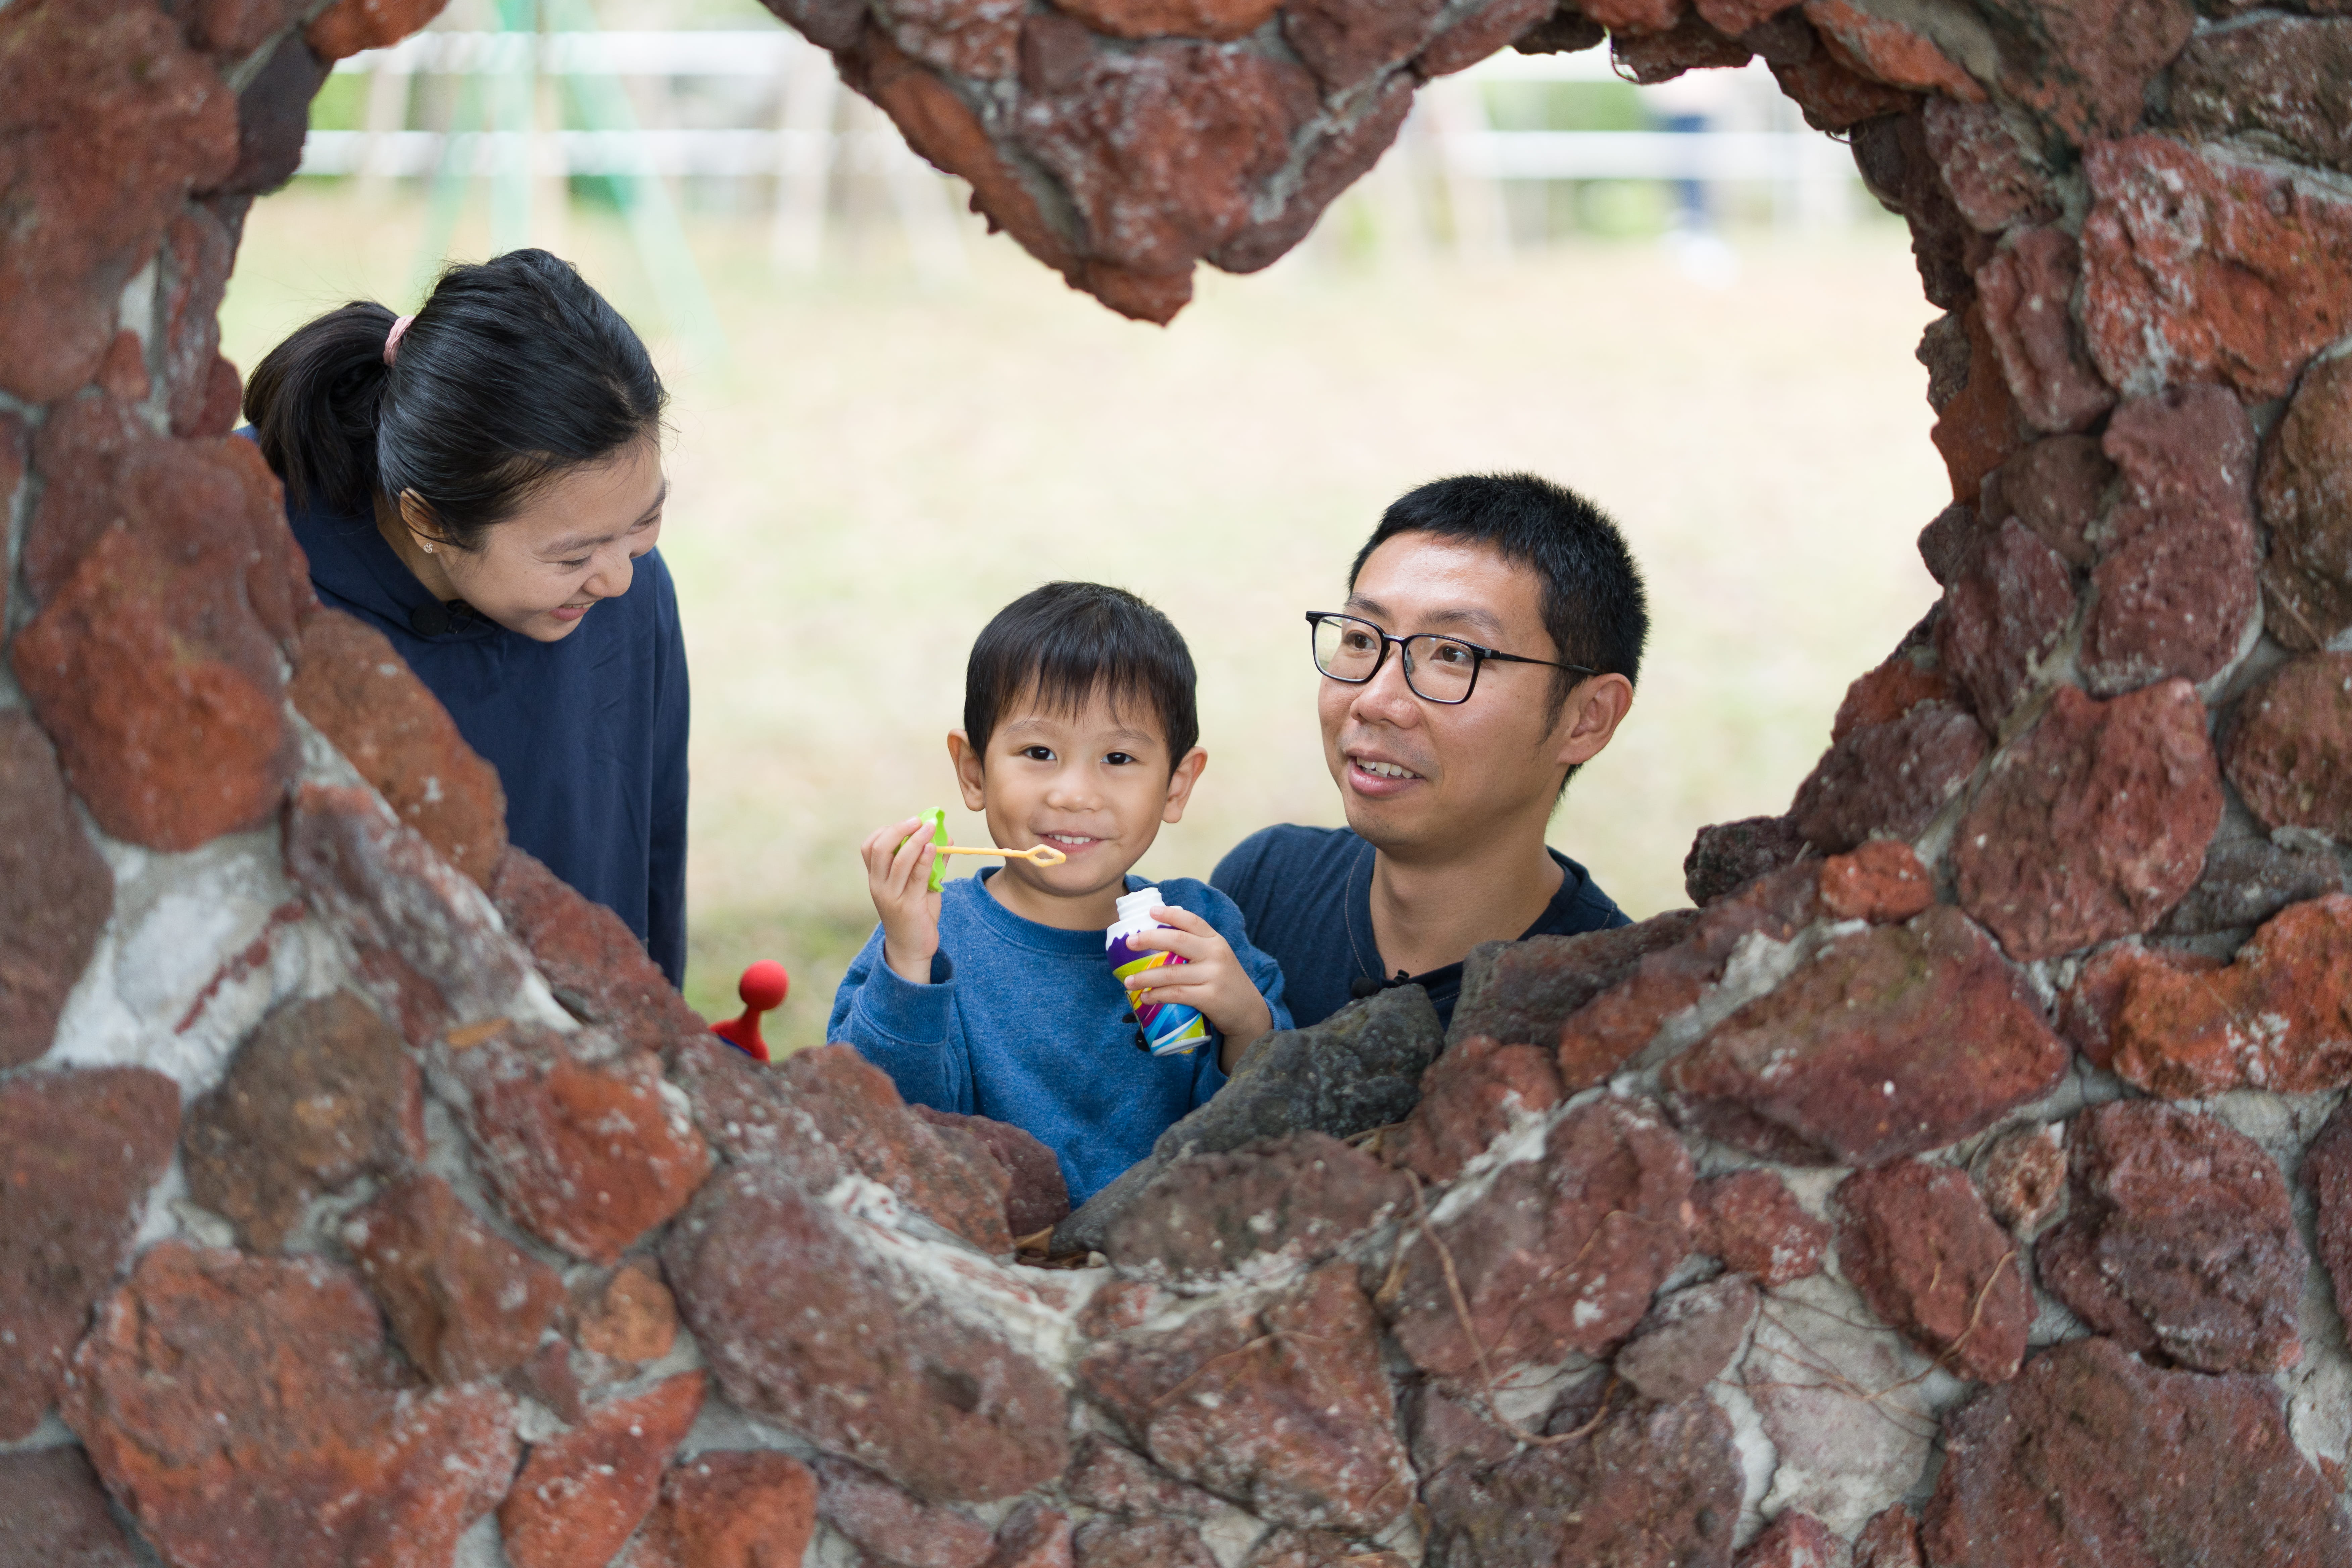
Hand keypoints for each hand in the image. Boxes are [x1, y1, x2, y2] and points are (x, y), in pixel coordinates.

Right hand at [861, 817, 941, 984]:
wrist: (912, 949)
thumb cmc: (915, 913)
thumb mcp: (920, 885)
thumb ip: (929, 863)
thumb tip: (946, 837)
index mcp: (876, 878)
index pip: (869, 846)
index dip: (887, 830)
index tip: (908, 824)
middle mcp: (878, 885)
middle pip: (880, 848)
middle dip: (899, 829)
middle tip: (919, 820)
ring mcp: (891, 896)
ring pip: (898, 860)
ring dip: (915, 840)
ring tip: (930, 828)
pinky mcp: (908, 906)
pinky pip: (916, 876)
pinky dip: (925, 858)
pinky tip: (935, 847)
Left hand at [1125, 906, 1273, 1069]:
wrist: (1249, 1012)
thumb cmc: (1226, 983)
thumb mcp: (1218, 958)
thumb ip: (1197, 948)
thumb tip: (1159, 940)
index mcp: (1216, 941)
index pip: (1192, 921)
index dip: (1171, 914)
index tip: (1151, 912)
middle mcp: (1216, 954)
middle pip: (1178, 941)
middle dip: (1149, 939)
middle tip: (1128, 942)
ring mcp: (1213, 976)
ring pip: (1171, 972)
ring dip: (1146, 977)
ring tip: (1129, 981)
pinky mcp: (1210, 998)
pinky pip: (1177, 994)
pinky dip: (1157, 996)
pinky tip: (1146, 998)